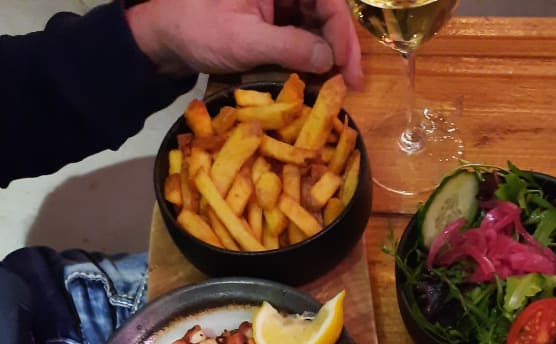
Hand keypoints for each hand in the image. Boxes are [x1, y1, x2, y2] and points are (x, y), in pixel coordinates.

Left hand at [127, 0, 362, 88]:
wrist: (166, 38)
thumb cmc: (198, 30)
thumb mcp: (245, 41)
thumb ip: (290, 47)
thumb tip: (329, 60)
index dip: (342, 32)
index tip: (349, 67)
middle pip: (325, 8)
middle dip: (340, 45)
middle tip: (352, 83)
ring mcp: (276, 0)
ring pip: (316, 22)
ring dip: (329, 53)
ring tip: (337, 85)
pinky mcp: (271, 17)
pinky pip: (301, 32)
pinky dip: (312, 55)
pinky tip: (318, 78)